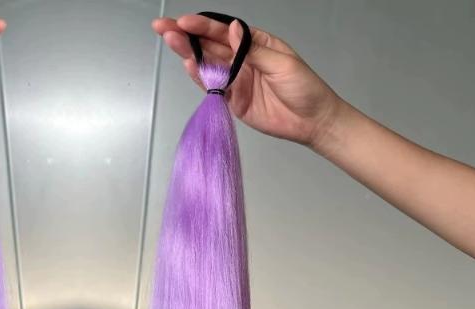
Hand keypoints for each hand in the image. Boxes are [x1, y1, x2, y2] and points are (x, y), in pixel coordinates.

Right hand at [153, 15, 345, 149]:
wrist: (311, 122)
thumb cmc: (304, 88)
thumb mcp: (282, 63)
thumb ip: (253, 50)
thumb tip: (231, 29)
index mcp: (256, 43)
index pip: (224, 31)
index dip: (204, 26)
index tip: (184, 22)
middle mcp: (242, 59)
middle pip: (210, 45)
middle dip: (187, 36)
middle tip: (163, 28)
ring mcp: (236, 80)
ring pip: (208, 64)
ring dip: (188, 53)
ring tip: (170, 41)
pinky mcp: (233, 100)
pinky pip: (213, 87)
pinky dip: (199, 77)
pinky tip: (187, 65)